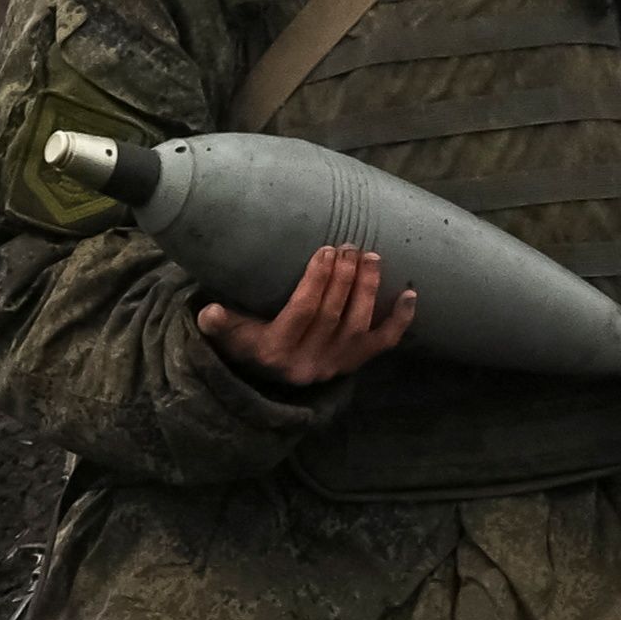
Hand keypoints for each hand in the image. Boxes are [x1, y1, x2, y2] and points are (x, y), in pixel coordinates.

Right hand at [201, 243, 416, 387]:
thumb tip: (210, 312)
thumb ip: (218, 324)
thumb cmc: (246, 340)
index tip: (325, 250)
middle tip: (350, 246)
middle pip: (333, 316)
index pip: (303, 312)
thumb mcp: (227, 333)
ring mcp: (334, 366)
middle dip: (345, 278)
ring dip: (368, 290)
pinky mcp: (352, 365)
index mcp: (275, 351)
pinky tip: (410, 295)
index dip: (317, 280)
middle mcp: (307, 364)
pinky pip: (381, 345)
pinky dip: (399, 321)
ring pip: (358, 327)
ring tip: (371, 258)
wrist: (266, 373)